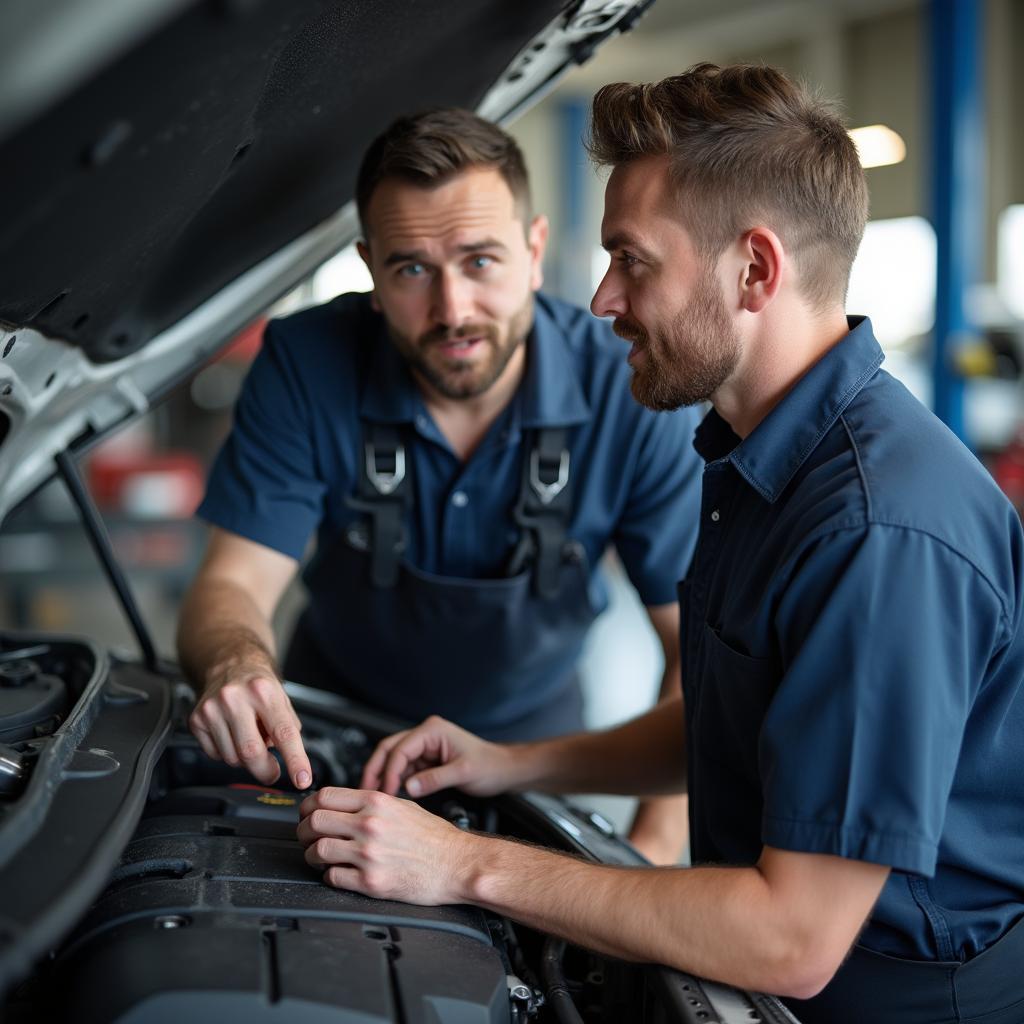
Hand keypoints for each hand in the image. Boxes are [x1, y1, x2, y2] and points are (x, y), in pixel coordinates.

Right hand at [189, 667, 311, 788]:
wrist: (230, 664)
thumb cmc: (259, 685)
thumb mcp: (282, 699)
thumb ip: (289, 728)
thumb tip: (292, 761)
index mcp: (263, 691)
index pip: (284, 732)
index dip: (295, 759)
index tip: (302, 779)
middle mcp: (235, 698)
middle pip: (251, 752)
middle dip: (266, 770)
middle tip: (273, 773)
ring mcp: (212, 709)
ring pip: (232, 758)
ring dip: (245, 759)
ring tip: (249, 737)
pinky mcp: (196, 720)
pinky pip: (215, 755)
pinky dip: (228, 754)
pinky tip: (232, 736)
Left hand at [297, 787, 477, 903]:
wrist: (457, 864)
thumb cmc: (435, 837)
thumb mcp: (404, 805)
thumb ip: (372, 803)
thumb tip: (343, 804)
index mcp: (377, 802)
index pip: (324, 796)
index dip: (308, 805)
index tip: (307, 813)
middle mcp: (370, 825)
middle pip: (314, 821)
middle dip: (303, 830)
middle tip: (306, 836)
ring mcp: (369, 854)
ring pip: (317, 850)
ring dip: (312, 855)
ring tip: (320, 858)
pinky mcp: (371, 882)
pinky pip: (332, 878)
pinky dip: (329, 876)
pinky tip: (338, 873)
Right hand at [360, 714, 516, 796]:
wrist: (504, 770)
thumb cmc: (490, 766)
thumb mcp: (463, 773)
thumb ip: (434, 779)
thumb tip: (408, 788)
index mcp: (432, 730)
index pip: (400, 749)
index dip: (389, 771)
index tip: (385, 792)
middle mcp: (426, 735)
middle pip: (389, 749)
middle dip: (376, 770)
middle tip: (365, 792)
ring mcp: (425, 747)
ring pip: (393, 760)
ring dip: (384, 777)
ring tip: (376, 798)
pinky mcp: (427, 760)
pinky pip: (404, 769)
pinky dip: (396, 781)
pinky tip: (391, 796)